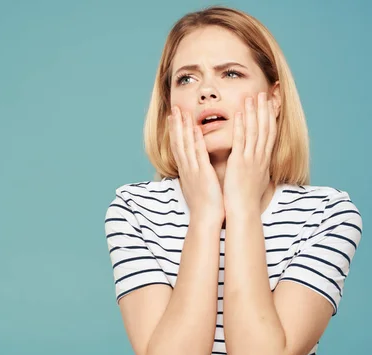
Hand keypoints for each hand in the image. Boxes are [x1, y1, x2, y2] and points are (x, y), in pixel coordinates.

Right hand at [168, 106, 224, 224]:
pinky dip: (196, 141)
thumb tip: (197, 169)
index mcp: (187, 171)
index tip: (174, 118)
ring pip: (185, 145)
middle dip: (176, 125)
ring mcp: (193, 170)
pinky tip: (195, 129)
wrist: (205, 220)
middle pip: (178, 142)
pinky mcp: (202, 174)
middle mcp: (187, 168)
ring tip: (181, 113)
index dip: (176, 132)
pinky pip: (198, 155)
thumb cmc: (205, 206)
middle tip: (175, 109)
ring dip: (183, 128)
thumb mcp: (198, 186)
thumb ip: (197, 174)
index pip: (179, 147)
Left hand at [223, 92, 276, 215]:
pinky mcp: (240, 162)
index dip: (270, 117)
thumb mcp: (255, 178)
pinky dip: (241, 126)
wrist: (243, 210)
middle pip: (265, 128)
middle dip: (264, 109)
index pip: (269, 134)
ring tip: (252, 96)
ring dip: (253, 112)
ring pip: (254, 131)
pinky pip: (241, 141)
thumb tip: (258, 163)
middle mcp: (260, 157)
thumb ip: (256, 167)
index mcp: (263, 160)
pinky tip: (239, 114)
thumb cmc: (246, 197)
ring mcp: (251, 159)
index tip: (270, 104)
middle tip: (263, 93)